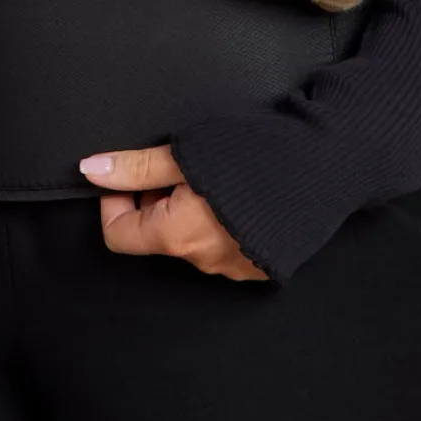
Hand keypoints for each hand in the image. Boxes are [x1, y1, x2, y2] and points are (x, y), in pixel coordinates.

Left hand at [78, 145, 268, 280]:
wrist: (329, 163)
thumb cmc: (257, 153)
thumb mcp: (187, 152)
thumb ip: (136, 167)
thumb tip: (91, 169)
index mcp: (179, 235)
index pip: (119, 235)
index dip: (114, 201)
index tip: (127, 176)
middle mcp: (204, 260)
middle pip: (157, 236)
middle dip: (156, 202)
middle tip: (177, 166)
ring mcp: (236, 268)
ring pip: (192, 241)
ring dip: (190, 212)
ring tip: (214, 175)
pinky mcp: (263, 265)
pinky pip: (225, 248)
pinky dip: (221, 224)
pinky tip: (241, 194)